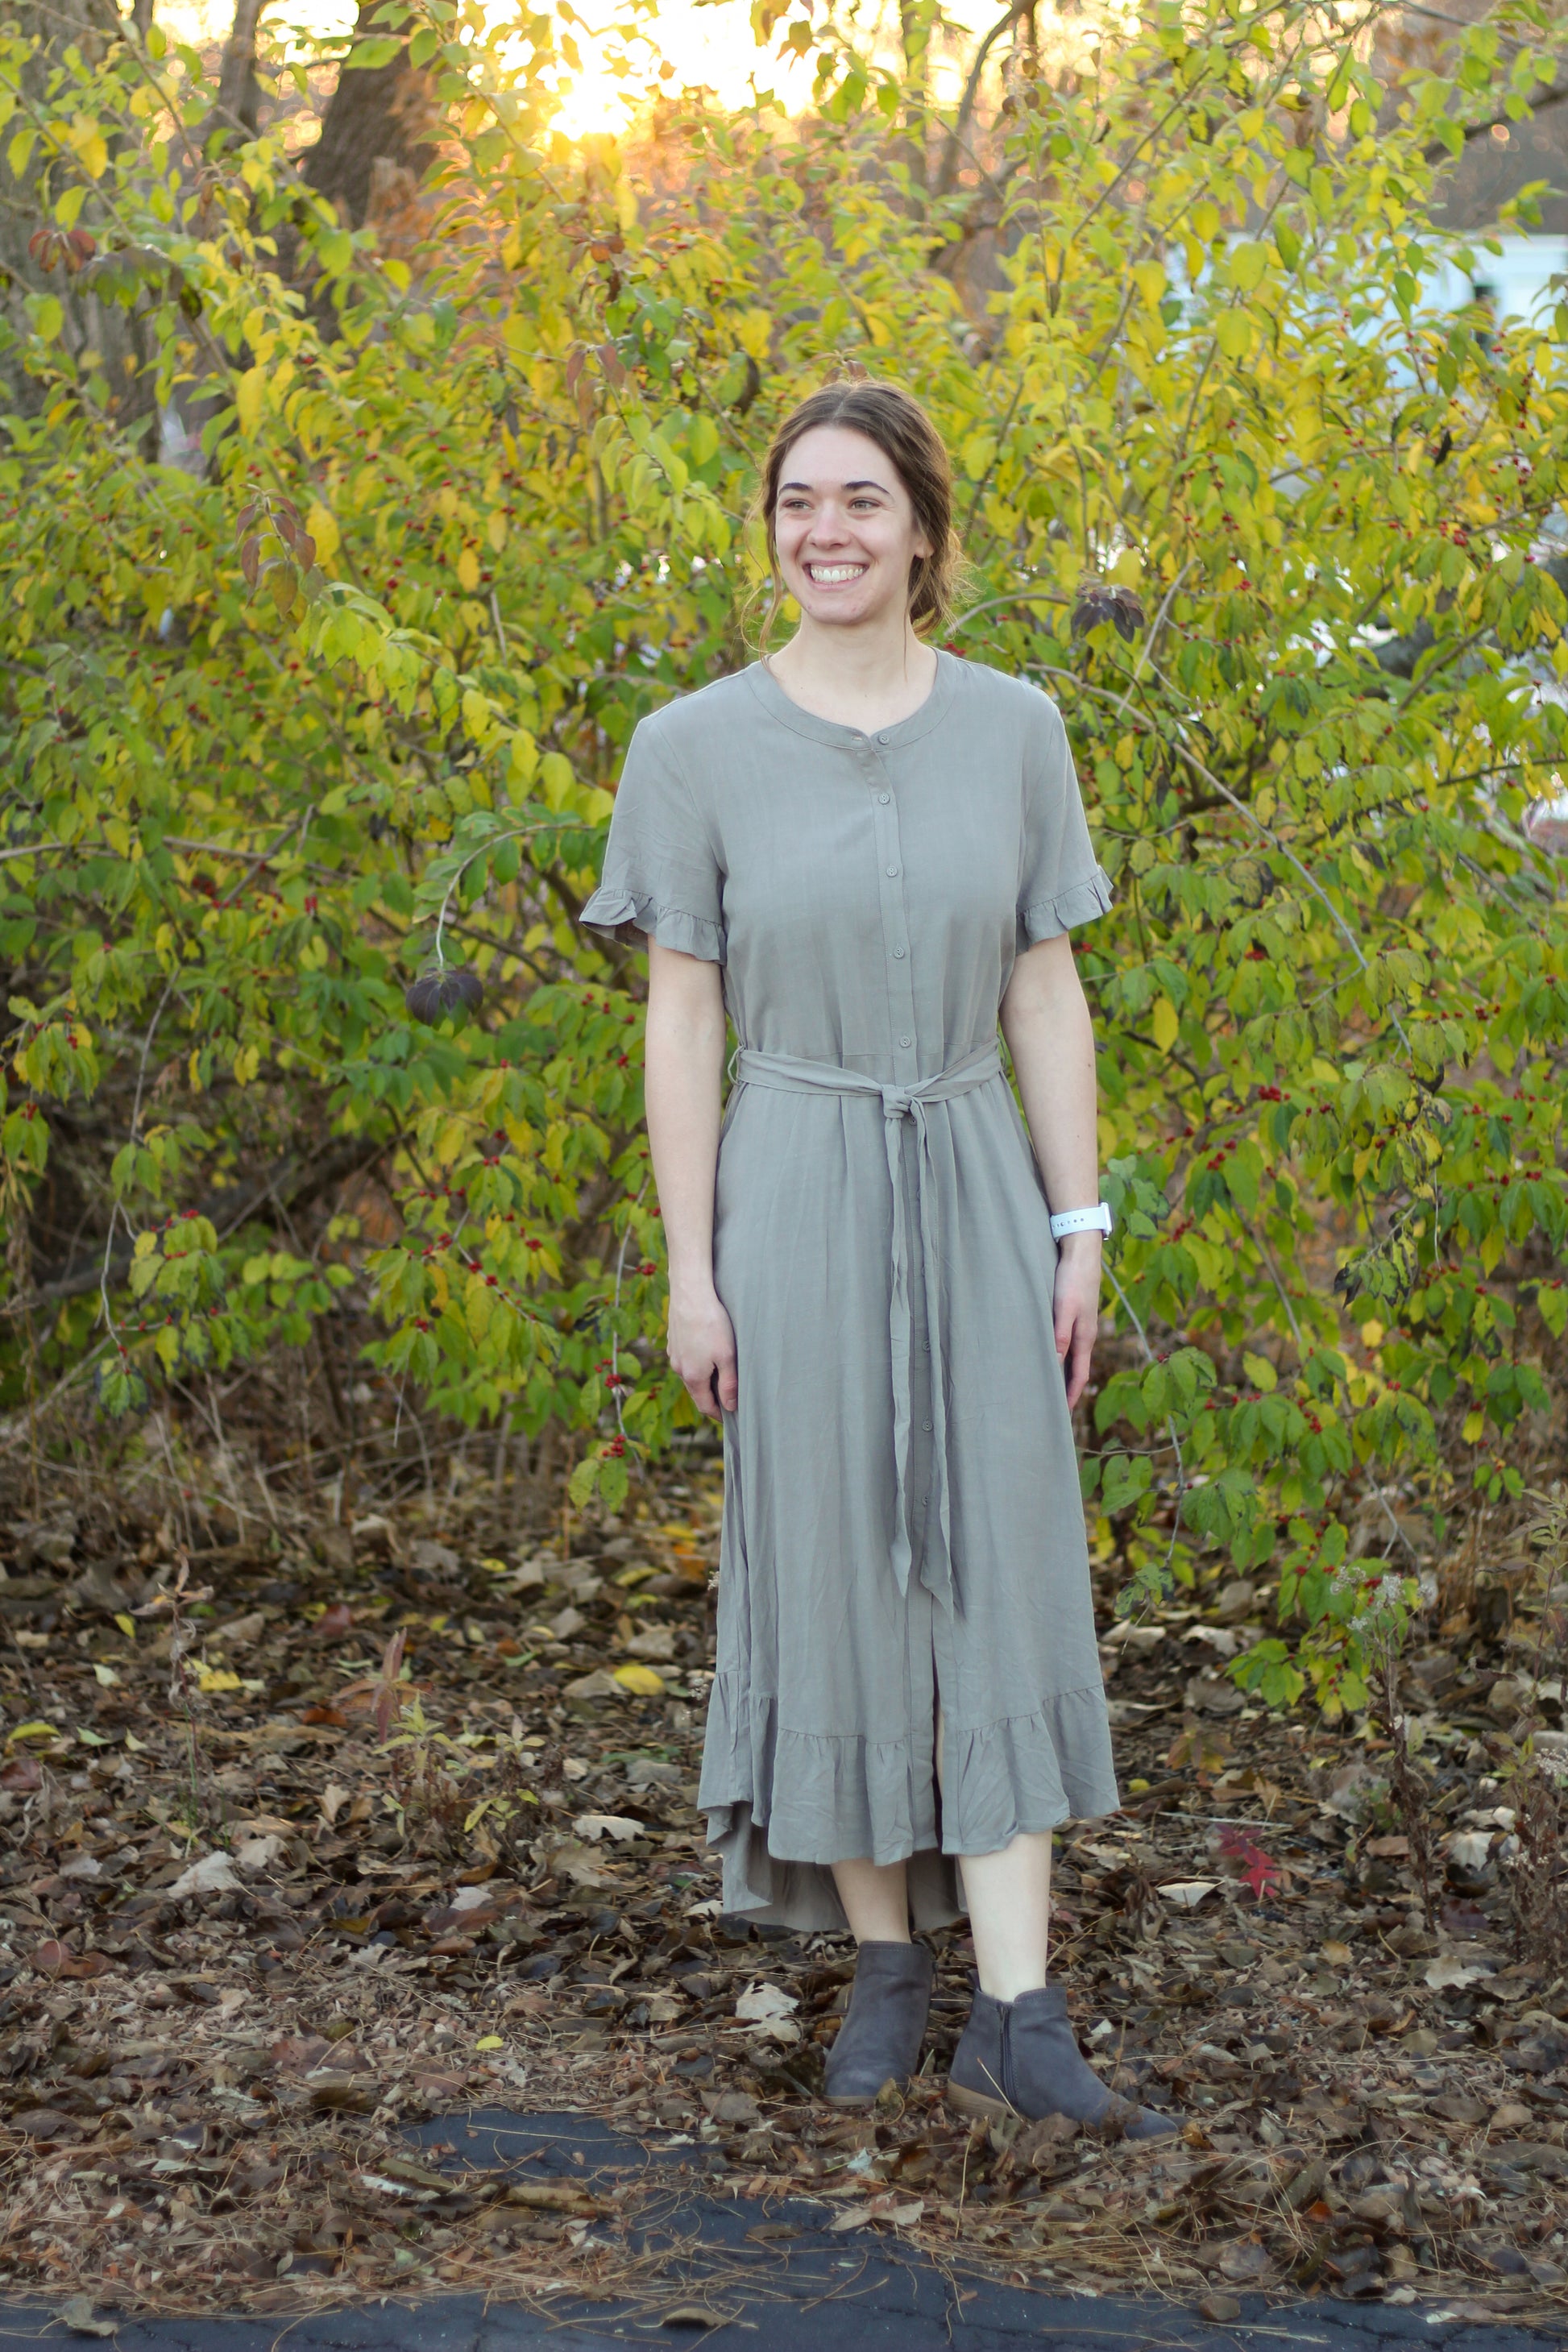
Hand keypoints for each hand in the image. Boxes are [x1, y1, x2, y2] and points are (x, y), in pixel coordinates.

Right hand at [667, 1284, 738, 1420]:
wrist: (689, 1292)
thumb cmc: (712, 1323)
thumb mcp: (727, 1356)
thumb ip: (728, 1384)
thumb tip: (730, 1406)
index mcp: (693, 1376)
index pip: (705, 1406)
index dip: (718, 1414)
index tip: (730, 1418)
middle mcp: (678, 1368)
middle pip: (696, 1391)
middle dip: (711, 1398)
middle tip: (728, 1399)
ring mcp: (673, 1353)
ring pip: (689, 1373)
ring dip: (703, 1379)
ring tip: (720, 1376)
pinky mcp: (673, 1339)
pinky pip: (685, 1358)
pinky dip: (696, 1363)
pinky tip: (707, 1352)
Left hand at [1052, 1231, 1100, 1411]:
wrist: (1080, 1250)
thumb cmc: (1072, 1279)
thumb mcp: (1065, 1308)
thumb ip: (1060, 1334)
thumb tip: (1055, 1362)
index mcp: (1085, 1336)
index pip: (1080, 1374)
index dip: (1071, 1395)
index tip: (1063, 1414)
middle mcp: (1085, 1333)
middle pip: (1077, 1367)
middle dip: (1067, 1388)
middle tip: (1053, 1406)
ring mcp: (1081, 1323)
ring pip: (1072, 1355)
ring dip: (1063, 1371)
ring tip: (1049, 1384)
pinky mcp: (1075, 1312)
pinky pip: (1068, 1341)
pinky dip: (1060, 1353)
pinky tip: (1049, 1352)